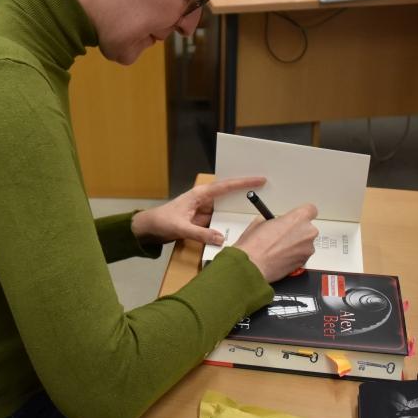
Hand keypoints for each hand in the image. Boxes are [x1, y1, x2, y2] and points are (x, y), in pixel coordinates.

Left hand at [131, 176, 265, 245]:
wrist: (150, 227)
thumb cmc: (162, 221)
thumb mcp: (181, 228)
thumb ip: (200, 234)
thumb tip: (221, 239)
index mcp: (200, 195)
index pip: (226, 186)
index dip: (243, 182)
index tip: (260, 179)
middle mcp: (205, 199)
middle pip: (230, 193)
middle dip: (246, 190)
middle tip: (268, 188)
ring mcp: (205, 210)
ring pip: (227, 207)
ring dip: (239, 208)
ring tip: (260, 206)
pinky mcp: (203, 220)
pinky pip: (221, 219)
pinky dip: (230, 221)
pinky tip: (241, 225)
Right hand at [234, 204, 318, 282]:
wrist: (253, 266)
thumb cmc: (254, 246)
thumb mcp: (259, 222)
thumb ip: (273, 219)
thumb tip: (274, 222)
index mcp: (298, 218)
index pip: (311, 210)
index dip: (302, 214)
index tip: (295, 218)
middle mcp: (307, 233)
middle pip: (308, 228)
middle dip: (297, 231)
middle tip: (282, 234)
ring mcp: (307, 249)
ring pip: (305, 243)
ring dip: (296, 244)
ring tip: (279, 248)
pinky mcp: (304, 262)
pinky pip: (302, 254)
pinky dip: (295, 255)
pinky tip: (281, 256)